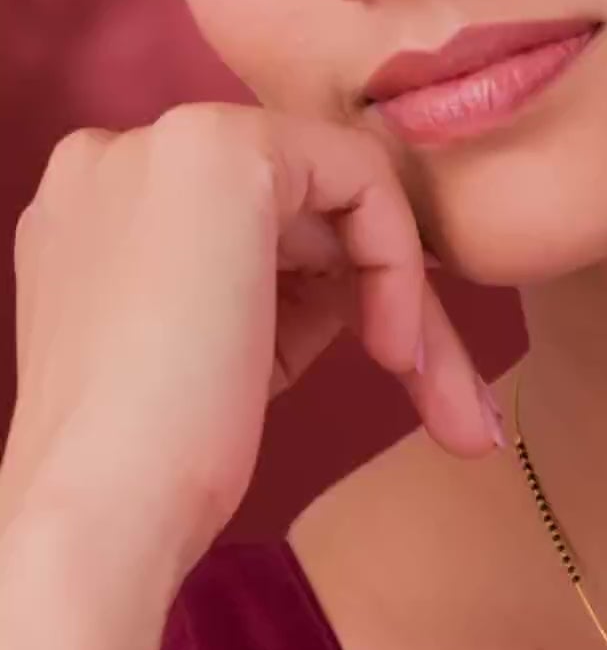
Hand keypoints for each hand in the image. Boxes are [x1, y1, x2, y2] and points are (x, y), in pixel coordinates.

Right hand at [2, 103, 501, 586]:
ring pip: (345, 196)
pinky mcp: (223, 150)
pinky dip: (397, 261)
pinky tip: (393, 348)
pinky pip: (363, 177)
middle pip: (314, 210)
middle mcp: (126, 155)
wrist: (102, 508)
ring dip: (409, 299)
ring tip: (450, 404)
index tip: (402, 373)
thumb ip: (277, 289)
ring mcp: (165, 141)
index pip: (267, 223)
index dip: (348, 292)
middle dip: (396, 301)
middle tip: (462, 411)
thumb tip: (376, 281)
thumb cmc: (160, 461)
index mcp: (110, 207)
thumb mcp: (225, 350)